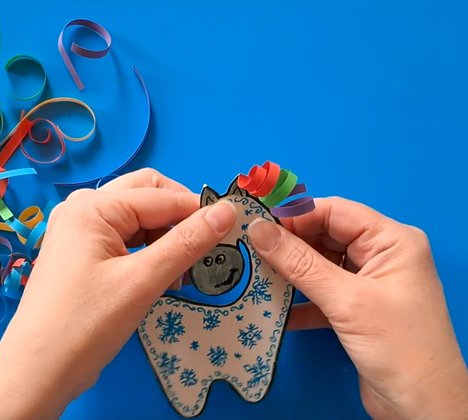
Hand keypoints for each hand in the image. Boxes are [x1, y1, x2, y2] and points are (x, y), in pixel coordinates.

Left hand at [0, 169, 235, 417]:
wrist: (37, 373)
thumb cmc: (87, 325)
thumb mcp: (142, 281)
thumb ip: (187, 242)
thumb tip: (228, 210)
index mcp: (93, 206)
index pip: (160, 195)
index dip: (199, 211)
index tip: (233, 232)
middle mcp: (83, 208)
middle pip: (147, 196)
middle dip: (179, 218)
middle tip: (205, 250)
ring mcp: (79, 231)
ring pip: (137, 219)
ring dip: (165, 238)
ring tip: (185, 272)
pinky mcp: (81, 254)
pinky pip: (124, 239)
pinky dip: (148, 252)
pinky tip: (163, 278)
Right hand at [248, 197, 467, 418]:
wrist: (422, 408)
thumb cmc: (397, 346)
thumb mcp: (346, 300)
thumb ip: (299, 263)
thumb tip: (258, 229)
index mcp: (392, 241)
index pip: (336, 211)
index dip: (296, 215)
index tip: (257, 223)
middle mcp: (382, 255)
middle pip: (326, 236)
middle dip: (290, 243)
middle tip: (250, 248)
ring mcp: (369, 283)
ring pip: (321, 264)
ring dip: (291, 271)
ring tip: (257, 273)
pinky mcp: (357, 309)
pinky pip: (322, 292)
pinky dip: (300, 299)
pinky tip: (275, 307)